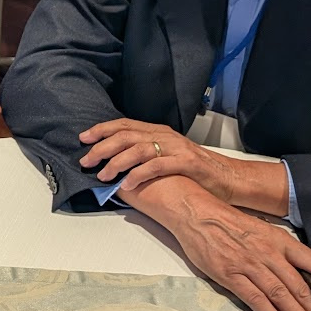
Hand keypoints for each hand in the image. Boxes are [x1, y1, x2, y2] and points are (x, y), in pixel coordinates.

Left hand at [80, 118, 242, 200]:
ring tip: (103, 176)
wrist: (226, 178)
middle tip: (86, 160)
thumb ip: (145, 153)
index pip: (124, 125)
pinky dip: (139, 175)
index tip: (83, 138)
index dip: (102, 130)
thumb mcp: (166, 154)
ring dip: (117, 163)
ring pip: (139, 149)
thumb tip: (115, 159)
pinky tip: (127, 185)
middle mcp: (165, 136)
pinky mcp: (186, 163)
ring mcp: (176, 148)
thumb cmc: (193, 170)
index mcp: (158, 132)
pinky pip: (157, 166)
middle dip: (102, 147)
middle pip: (127, 136)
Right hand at [128, 177, 310, 310]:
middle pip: (303, 288)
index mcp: (282, 241)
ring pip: (283, 297)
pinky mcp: (231, 277)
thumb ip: (281, 250)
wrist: (197, 214)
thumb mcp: (264, 229)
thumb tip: (300, 273)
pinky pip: (257, 301)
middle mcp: (270, 254)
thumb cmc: (230, 221)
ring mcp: (251, 266)